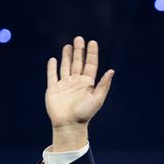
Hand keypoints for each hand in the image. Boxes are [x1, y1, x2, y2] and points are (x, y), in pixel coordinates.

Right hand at [45, 36, 114, 150]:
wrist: (69, 125)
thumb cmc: (84, 114)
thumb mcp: (97, 99)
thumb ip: (103, 85)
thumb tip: (112, 71)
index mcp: (87, 83)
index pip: (90, 64)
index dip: (91, 53)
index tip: (92, 42)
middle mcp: (76, 82)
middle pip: (78, 62)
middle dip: (79, 50)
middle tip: (79, 38)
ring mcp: (64, 85)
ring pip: (65, 66)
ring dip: (67, 56)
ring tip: (68, 45)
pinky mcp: (53, 89)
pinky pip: (52, 75)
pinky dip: (52, 67)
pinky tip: (53, 59)